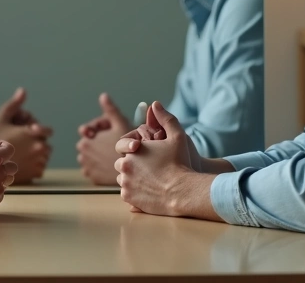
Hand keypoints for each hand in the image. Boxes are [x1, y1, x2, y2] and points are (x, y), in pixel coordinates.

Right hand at [0, 88, 52, 183]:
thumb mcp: (2, 119)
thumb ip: (14, 105)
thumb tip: (23, 91)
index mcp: (32, 133)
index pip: (48, 131)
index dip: (39, 132)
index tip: (30, 135)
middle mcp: (38, 147)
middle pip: (46, 145)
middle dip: (37, 145)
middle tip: (22, 147)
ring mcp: (38, 161)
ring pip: (44, 158)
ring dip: (36, 157)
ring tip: (20, 156)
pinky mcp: (36, 174)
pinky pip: (40, 169)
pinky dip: (32, 168)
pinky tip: (20, 166)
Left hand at [75, 93, 129, 184]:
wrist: (135, 170)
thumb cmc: (128, 146)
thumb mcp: (120, 123)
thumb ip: (110, 109)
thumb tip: (103, 96)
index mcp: (84, 142)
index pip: (87, 133)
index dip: (100, 132)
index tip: (111, 135)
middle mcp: (82, 156)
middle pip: (89, 145)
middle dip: (98, 144)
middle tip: (113, 144)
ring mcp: (87, 168)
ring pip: (91, 157)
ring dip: (98, 156)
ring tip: (113, 154)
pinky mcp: (92, 179)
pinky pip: (94, 170)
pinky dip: (100, 167)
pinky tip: (111, 164)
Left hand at [114, 101, 212, 217]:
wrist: (184, 192)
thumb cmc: (181, 163)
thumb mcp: (177, 136)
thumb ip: (165, 118)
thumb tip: (155, 105)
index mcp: (133, 151)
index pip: (122, 147)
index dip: (132, 150)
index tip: (142, 154)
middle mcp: (125, 167)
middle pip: (121, 164)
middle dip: (130, 164)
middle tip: (146, 167)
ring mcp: (126, 184)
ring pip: (122, 179)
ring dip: (130, 178)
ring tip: (148, 179)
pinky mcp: (130, 199)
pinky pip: (126, 194)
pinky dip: (133, 192)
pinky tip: (147, 190)